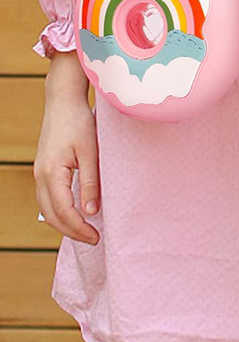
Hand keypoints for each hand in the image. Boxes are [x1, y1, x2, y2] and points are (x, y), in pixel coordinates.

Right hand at [35, 71, 100, 244]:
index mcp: (51, 173)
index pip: (64, 211)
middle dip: (71, 231)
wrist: (63, 102)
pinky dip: (60, 210)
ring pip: (47, 208)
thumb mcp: (91, 152)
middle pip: (51, 215)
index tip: (97, 237)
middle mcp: (40, 176)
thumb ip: (91, 182)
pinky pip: (48, 198)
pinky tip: (76, 213)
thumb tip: (92, 212)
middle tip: (94, 239)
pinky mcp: (43, 169)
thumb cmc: (79, 122)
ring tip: (86, 231)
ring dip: (64, 223)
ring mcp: (39, 173)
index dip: (79, 228)